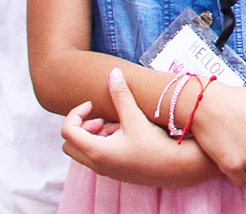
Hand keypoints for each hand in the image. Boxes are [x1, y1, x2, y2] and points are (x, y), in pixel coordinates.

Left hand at [60, 69, 218, 187]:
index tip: (92, 104)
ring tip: (119, 125)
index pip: (68, 131)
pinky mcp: (115, 173)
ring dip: (94, 136)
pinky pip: (97, 157)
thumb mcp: (135, 118)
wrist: (178, 168)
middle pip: (69, 145)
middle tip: (101, 118)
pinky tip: (126, 135)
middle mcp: (97, 164)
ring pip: (83, 151)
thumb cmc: (156, 144)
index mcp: (97, 151)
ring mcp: (105, 171)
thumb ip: (121, 95)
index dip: (76, 113)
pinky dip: (103, 144)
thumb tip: (113, 72)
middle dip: (82, 128)